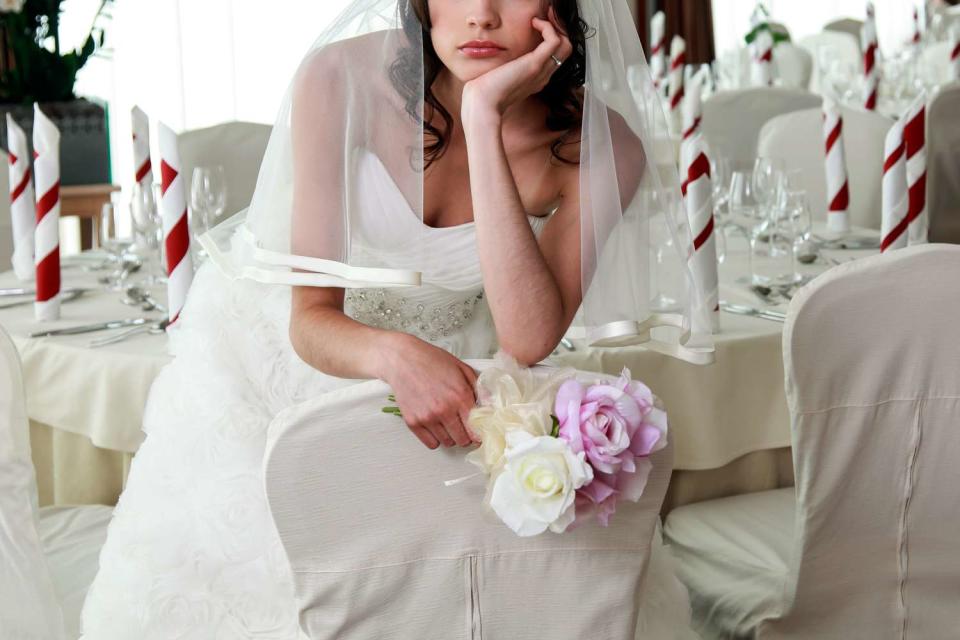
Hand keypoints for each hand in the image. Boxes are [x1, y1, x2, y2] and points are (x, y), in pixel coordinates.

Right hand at [381, 333, 479, 449]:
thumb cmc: (432, 361)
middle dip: (466, 435)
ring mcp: (427, 418)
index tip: (479, 431)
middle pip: (463, 440)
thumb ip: (479, 388)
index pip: (477, 428)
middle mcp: (444, 410)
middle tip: (464, 427)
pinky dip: (436, 439)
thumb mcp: (462, 368)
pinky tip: (436, 426)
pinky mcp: (413, 422)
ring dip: (451, 436)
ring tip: (448, 423)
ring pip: (448, 443)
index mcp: (460, 396)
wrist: (402, 359)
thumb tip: (491, 406)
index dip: (480, 432)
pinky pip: (431, 444)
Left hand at [461, 7, 572, 123]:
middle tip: (546, 17)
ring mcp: (541, 71)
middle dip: (558, 29)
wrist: (483, 104)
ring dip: (556, 26)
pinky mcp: (534, 65)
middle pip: (565, 50)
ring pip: (565, 45)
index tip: (539, 24)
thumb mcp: (499, 78)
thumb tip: (502, 59)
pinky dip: (548, 27)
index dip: (551, 38)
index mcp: (535, 79)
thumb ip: (506, 68)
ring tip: (540, 19)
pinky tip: (533, 23)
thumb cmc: (485, 93)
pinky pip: (554, 41)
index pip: (555, 57)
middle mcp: (542, 76)